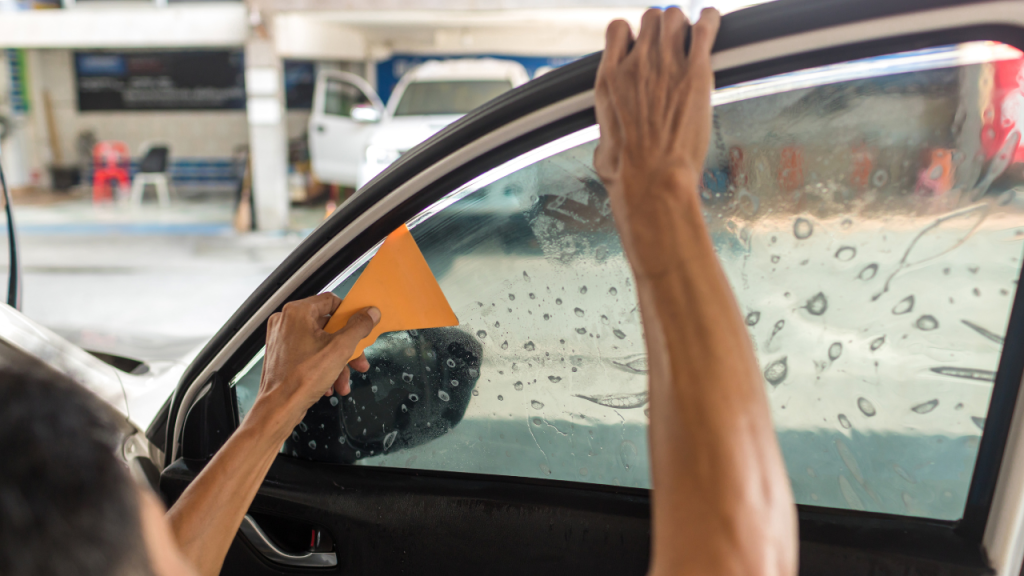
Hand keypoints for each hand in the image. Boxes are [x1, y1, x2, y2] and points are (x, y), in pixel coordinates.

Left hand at [252, 293, 380, 435]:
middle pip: (327, 326)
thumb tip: (370, 314)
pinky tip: (330, 384)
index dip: (349, 314)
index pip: (331, 301)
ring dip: (337, 362)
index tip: (361, 325)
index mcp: (297, 312)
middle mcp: (286, 322)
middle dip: (346, 347)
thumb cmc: (301, 379)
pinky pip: (309, 354)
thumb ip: (359, 327)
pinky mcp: (281, 355)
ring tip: (344, 380)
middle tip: (358, 360)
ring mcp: (282, 339)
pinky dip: (322, 367)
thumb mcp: (340, 349)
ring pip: (320, 343)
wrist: (279, 407)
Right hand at [594, 8, 719, 274]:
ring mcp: (666, 66)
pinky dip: (710, 23)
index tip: (642, 45)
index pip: (618, 29)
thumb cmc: (628, 175)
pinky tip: (711, 26)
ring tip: (693, 35)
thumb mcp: (603, 150)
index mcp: (610, 80)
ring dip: (684, 24)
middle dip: (663, 27)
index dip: (633, 33)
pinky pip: (704, 28)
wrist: (652, 180)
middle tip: (673, 44)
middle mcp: (636, 65)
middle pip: (651, 18)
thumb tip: (606, 151)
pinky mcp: (696, 73)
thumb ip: (607, 136)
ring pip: (675, 17)